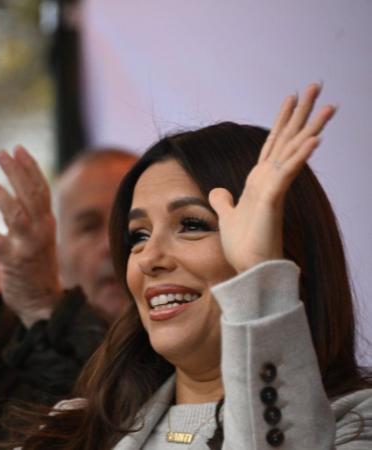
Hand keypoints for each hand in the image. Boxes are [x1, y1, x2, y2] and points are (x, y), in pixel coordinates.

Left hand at [0, 146, 62, 327]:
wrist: (42, 304)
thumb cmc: (35, 269)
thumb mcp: (38, 239)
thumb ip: (30, 218)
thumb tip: (16, 195)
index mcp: (47, 223)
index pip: (41, 188)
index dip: (30, 167)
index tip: (17, 148)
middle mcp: (42, 231)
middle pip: (31, 194)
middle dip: (17, 171)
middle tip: (3, 152)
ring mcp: (28, 246)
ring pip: (15, 213)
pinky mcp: (13, 261)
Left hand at [209, 83, 335, 271]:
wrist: (249, 269)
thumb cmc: (244, 246)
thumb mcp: (227, 215)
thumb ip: (224, 200)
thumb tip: (217, 189)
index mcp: (260, 180)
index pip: (273, 143)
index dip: (282, 120)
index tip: (292, 97)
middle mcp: (271, 179)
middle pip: (288, 139)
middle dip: (302, 112)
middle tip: (317, 85)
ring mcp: (274, 188)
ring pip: (295, 150)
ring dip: (311, 127)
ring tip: (330, 105)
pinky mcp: (272, 199)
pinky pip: (288, 172)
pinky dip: (300, 156)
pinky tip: (315, 139)